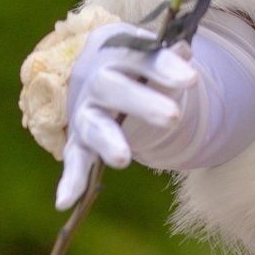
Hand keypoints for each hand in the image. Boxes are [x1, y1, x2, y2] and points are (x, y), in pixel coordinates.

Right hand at [57, 23, 196, 207]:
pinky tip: (64, 203)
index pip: (138, 56)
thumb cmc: (136, 62)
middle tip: (174, 117)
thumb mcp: (152, 55)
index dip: (162, 67)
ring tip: (123, 159)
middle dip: (142, 103)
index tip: (191, 78)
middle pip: (113, 88)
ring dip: (108, 142)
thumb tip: (183, 52)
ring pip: (94, 125)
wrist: (102, 68)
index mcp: (115, 52)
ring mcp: (85, 112)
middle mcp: (95, 81)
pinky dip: (70, 180)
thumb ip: (169, 58)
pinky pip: (74, 159)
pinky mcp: (79, 140)